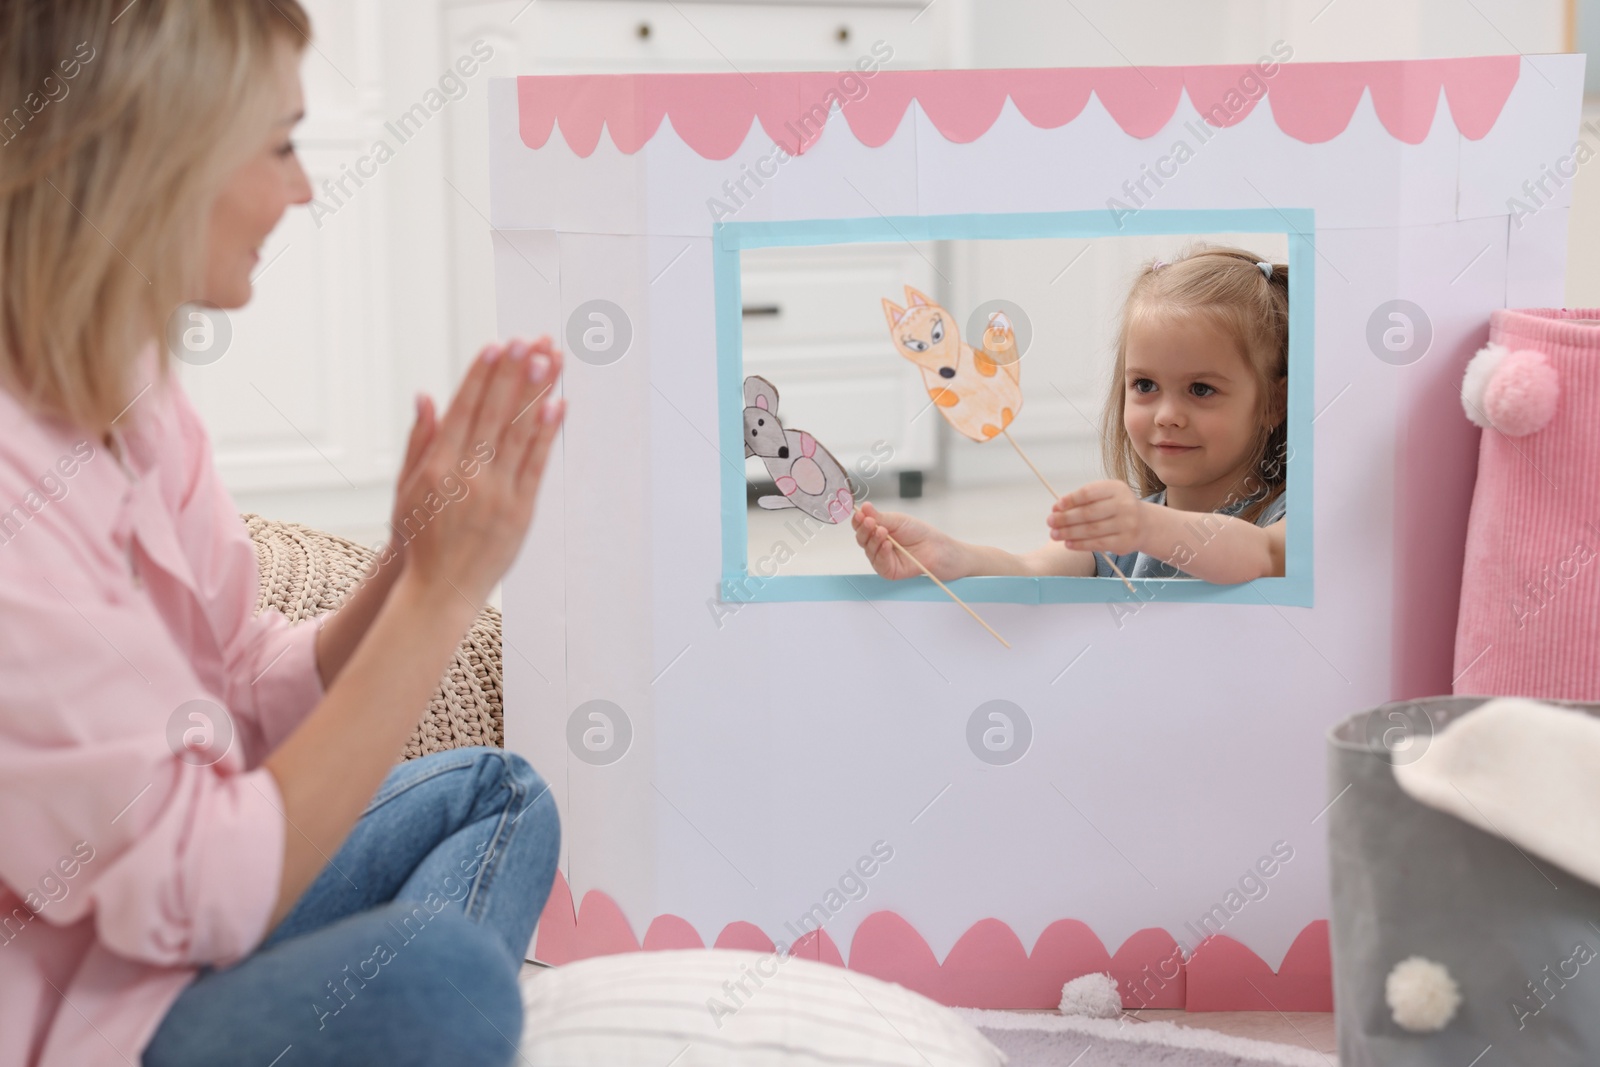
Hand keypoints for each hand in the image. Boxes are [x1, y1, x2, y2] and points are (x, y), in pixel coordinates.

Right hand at [395, 337, 565, 608]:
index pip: (464, 409)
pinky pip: (536, 465)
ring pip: (520, 432)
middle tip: (531, 339)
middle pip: (495, 413)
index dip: (482, 374)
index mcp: (437, 465)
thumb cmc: (419, 536)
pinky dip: (548, 434)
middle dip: (514, 373)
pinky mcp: (519, 510)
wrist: (438, 589)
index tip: (497, 345)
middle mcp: (467, 474)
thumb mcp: (407, 487)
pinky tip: (559, 405)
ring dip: (536, 392)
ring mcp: (496, 491)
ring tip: (550, 359)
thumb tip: (427, 396)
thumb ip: (420, 439)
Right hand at [852, 502, 965, 580]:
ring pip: (868, 550)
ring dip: (874, 540)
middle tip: (869, 522)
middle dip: (864, 529)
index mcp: (877, 530)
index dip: (858, 520)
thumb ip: (879, 516)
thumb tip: (863, 506)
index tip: (859, 514)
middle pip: (861, 538)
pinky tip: (887, 545)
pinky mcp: (888, 571)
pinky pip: (878, 563)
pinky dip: (881, 553)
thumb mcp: (897, 520)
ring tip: (882, 532)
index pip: (861, 526)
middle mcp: (876, 545)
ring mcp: (881, 558)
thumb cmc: (919, 533)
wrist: (936, 547)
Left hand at [1049, 480, 1143, 554]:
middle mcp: (1124, 505)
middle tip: (1049, 522)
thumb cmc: (1116, 508)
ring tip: (1055, 534)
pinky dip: (1081, 544)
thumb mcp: (1105, 496)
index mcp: (1116, 488)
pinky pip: (1098, 544)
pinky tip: (1068, 543)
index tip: (1056, 506)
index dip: (1070, 500)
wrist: (1145, 524)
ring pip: (1092, 530)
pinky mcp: (1125, 542)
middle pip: (1088, 513)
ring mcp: (1127, 524)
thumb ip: (1082, 500)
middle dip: (1065, 518)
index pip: (1089, 493)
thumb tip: (1057, 509)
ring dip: (1069, 533)